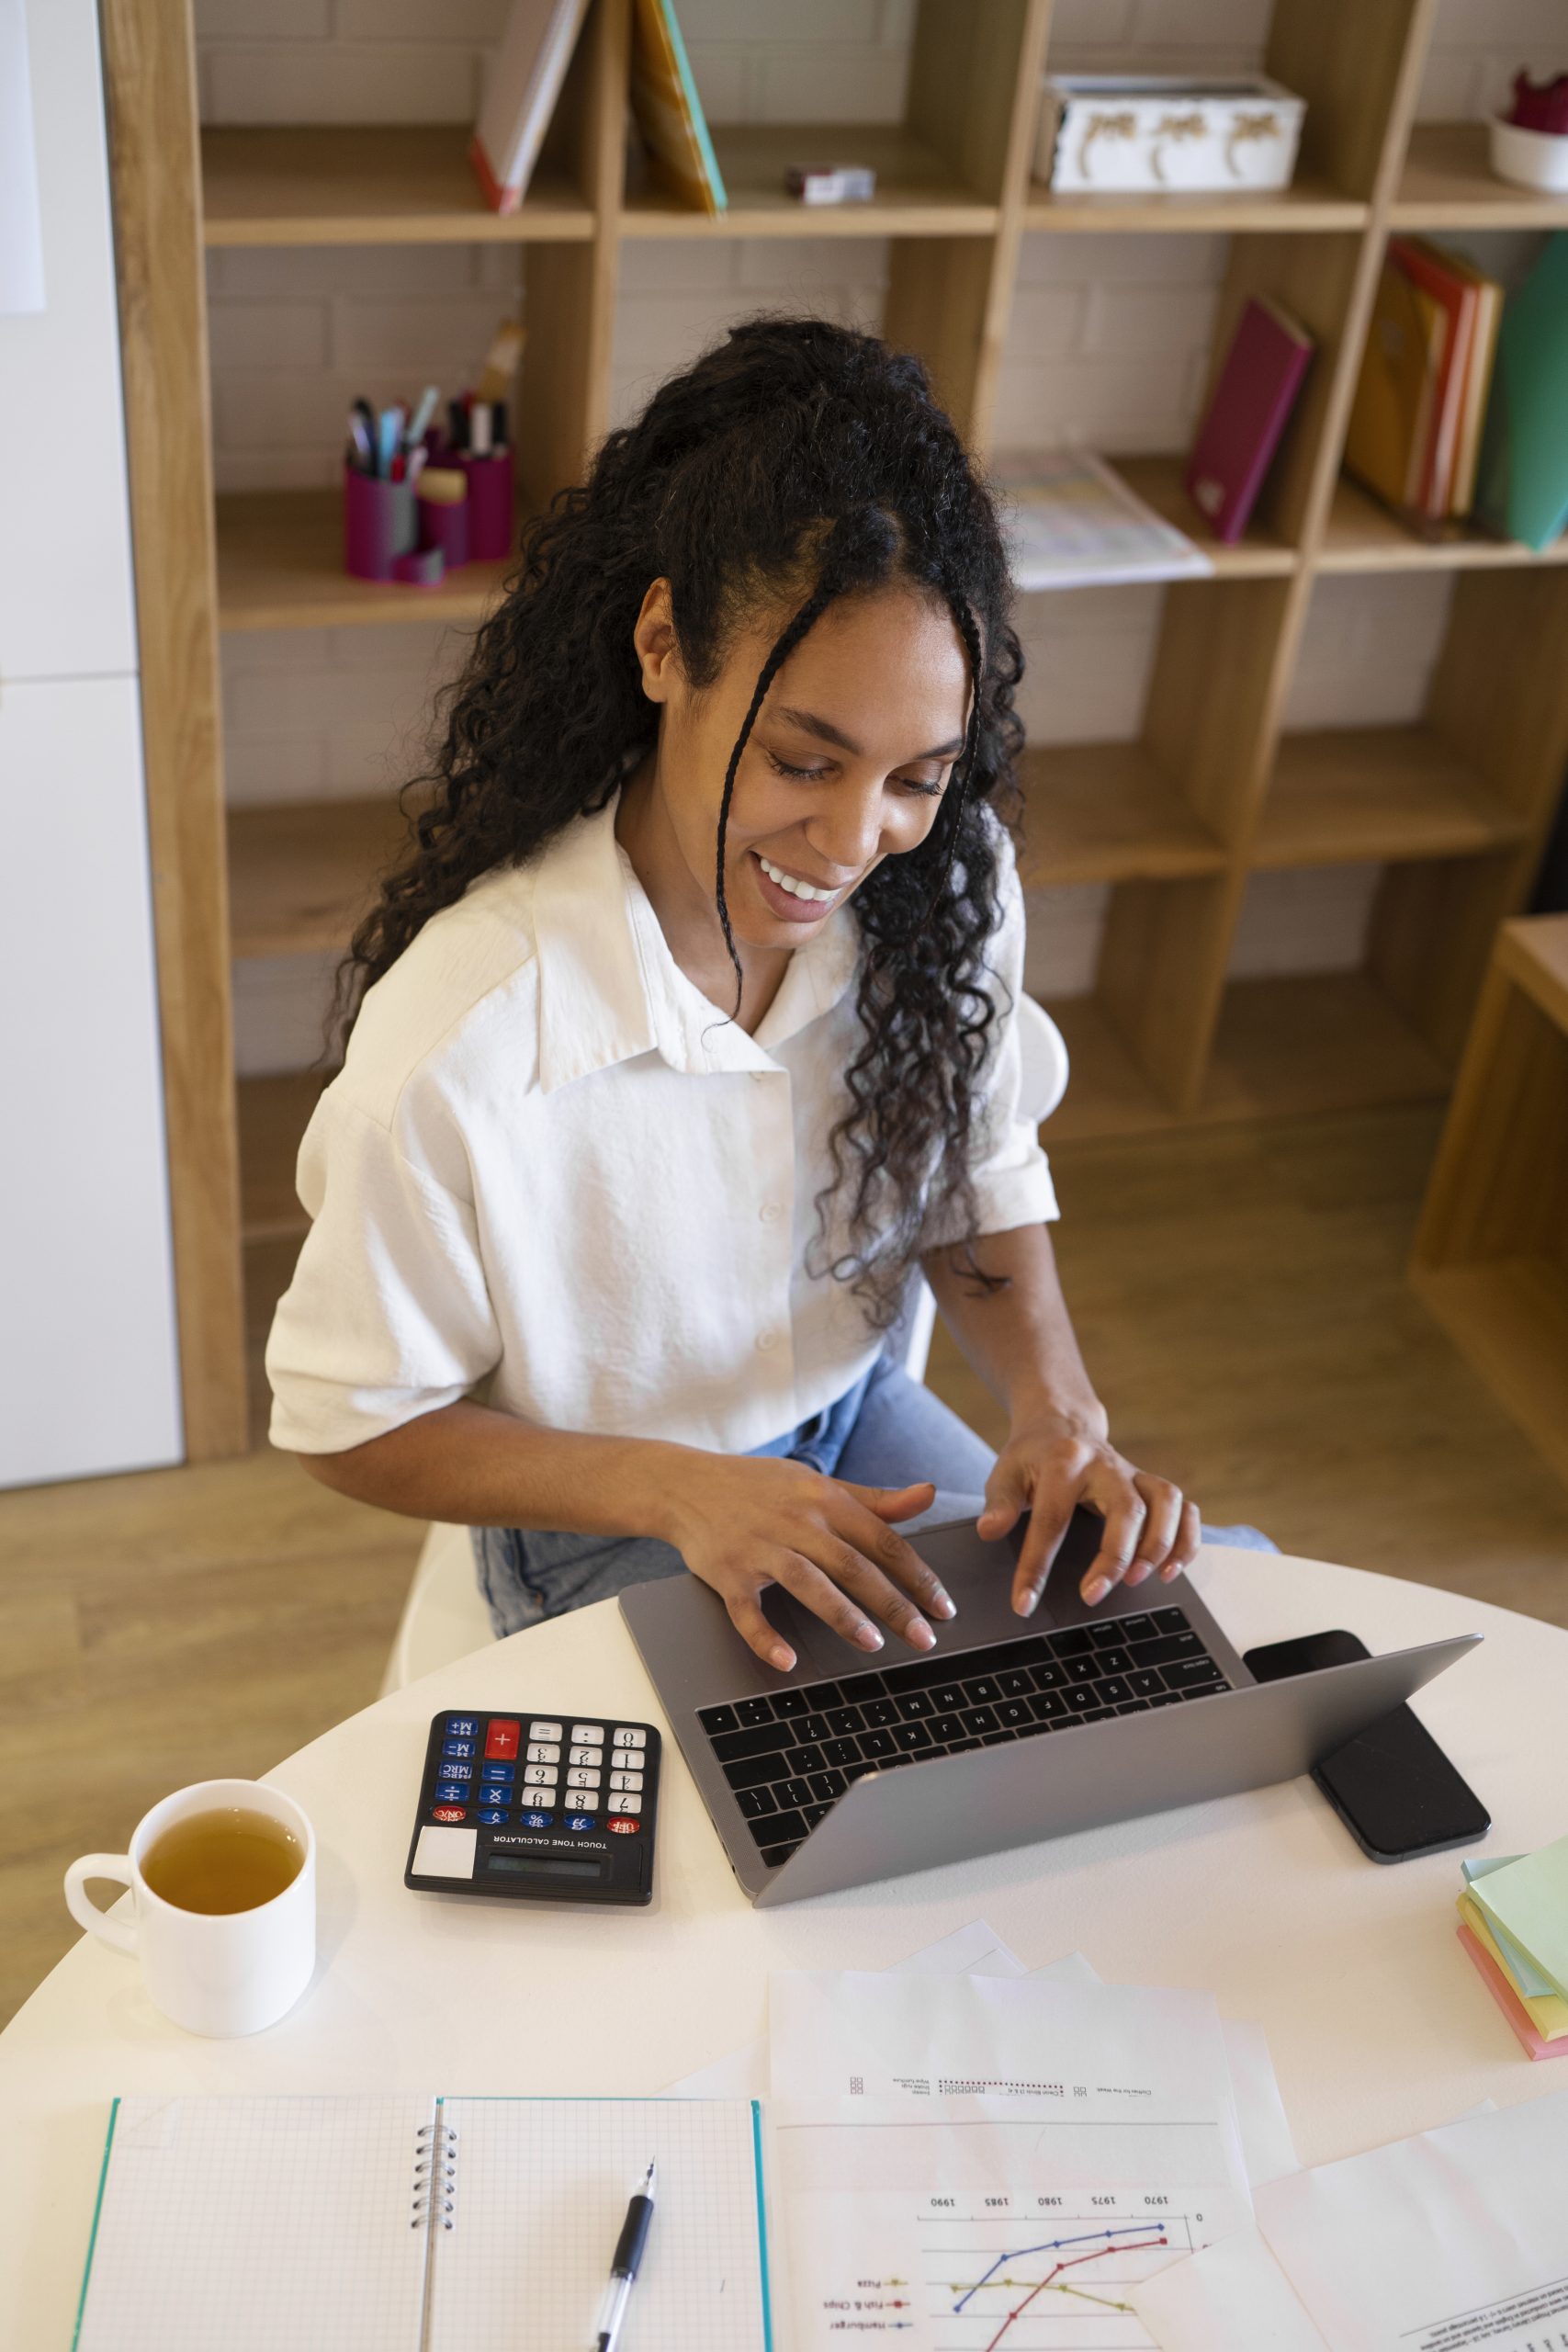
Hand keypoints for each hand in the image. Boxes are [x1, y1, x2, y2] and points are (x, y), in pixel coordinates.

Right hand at [656, 1453, 957, 1670]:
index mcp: (823, 1499)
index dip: (916, 1574)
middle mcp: (794, 1521)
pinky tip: (788, 1659)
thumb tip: (928, 1495)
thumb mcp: (818, 1483)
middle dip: (892, 1603)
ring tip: (873, 1643)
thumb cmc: (758, 1487)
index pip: (881, 1539)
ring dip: (841, 1615)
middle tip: (924, 1637)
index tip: (942, 1606)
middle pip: (852, 1564)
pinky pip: (746, 1610)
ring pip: (807, 1582)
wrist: (685, 1485)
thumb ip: (874, 1499)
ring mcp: (759, 1547)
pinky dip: (765, 1636)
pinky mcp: (727, 1573)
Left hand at [976, 1405, 1199, 1615]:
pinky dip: (1187, 1539)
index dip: (1037, 1565)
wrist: (1062, 1423)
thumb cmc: (1031, 1456)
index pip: (1052, 1519)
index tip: (1025, 1602)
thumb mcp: (1005, 1472)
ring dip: (1160, 1545)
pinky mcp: (1151, 1485)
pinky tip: (1172, 1570)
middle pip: (1126, 1509)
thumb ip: (999, 1502)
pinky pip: (1185, 1508)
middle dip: (1114, 1557)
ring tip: (1141, 1580)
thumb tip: (990, 1530)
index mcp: (1064, 1463)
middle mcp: (1106, 1466)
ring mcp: (1134, 1474)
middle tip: (1093, 1595)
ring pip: (1166, 1502)